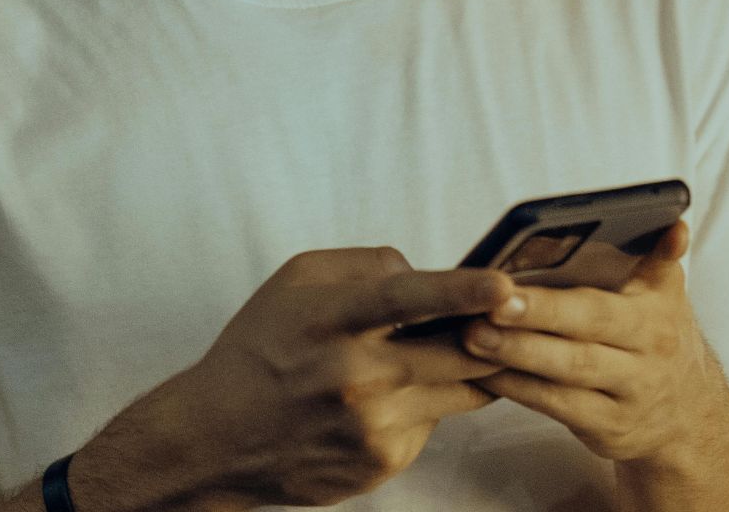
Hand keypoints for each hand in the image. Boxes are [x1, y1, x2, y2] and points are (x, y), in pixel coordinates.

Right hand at [171, 247, 514, 506]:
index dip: (458, 291)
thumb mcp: (296, 281)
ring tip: (425, 354)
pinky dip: (423, 405)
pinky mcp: (381, 463)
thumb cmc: (261, 348)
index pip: (404, 299)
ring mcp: (371, 427)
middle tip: (510, 315)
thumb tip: (425, 273)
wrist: (218, 437)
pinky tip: (381, 402)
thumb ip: (366, 265)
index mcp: (331, 320)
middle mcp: (355, 376)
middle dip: (494, 333)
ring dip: (462, 368)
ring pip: (460, 391)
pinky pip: (433, 424)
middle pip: (458, 353)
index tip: (504, 286)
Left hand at [462, 221, 728, 464]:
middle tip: (484, 308)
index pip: (599, 307)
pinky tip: (484, 370)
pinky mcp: (608, 430)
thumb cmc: (658, 336)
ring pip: (566, 377)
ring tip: (471, 335)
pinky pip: (557, 408)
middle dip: (531, 323)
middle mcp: (644, 360)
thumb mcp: (668, 295)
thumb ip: (661, 256)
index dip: (554, 302)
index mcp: (654, 317)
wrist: (689, 414)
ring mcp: (626, 399)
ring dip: (516, 357)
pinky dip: (519, 389)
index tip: (507, 285)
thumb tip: (675, 224)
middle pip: (581, 342)